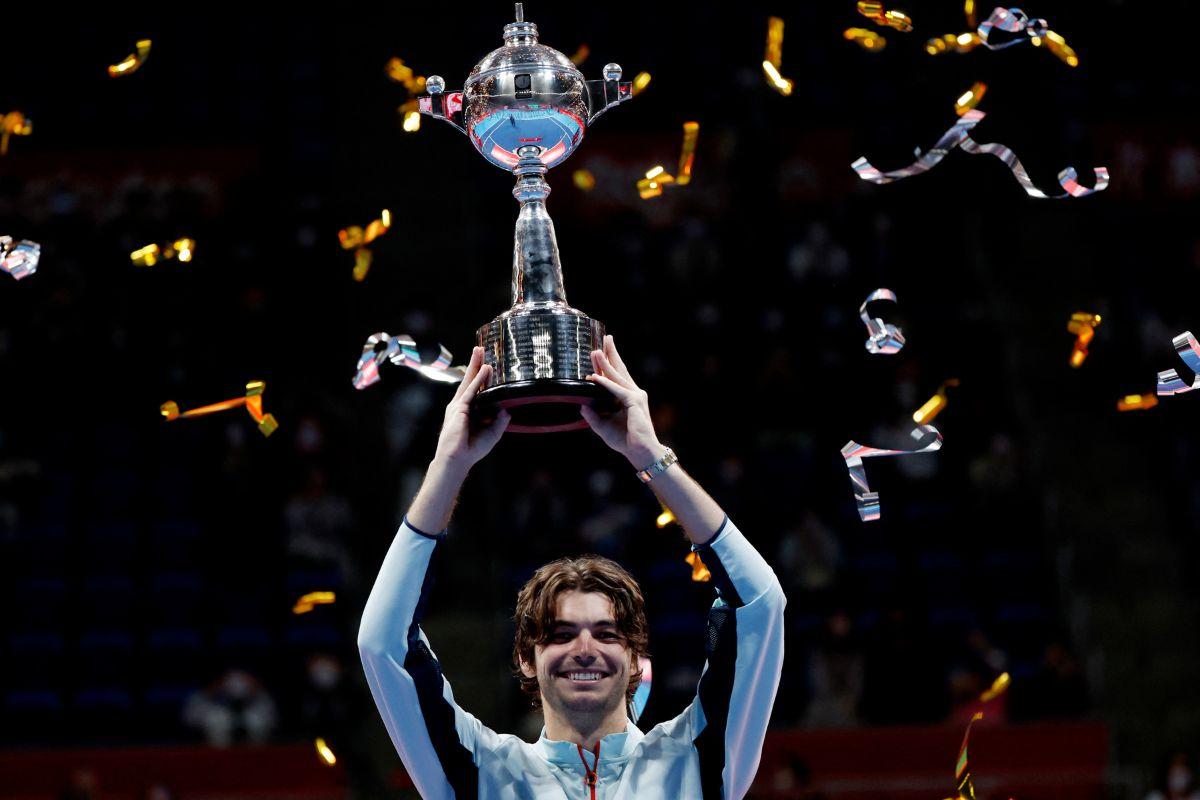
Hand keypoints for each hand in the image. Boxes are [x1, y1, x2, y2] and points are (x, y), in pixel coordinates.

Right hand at [432, 346, 509, 476]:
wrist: (457, 460)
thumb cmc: (472, 449)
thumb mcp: (492, 433)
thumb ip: (500, 420)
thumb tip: (507, 409)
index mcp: (468, 410)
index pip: (476, 388)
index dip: (481, 376)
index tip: (488, 363)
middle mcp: (462, 405)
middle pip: (470, 379)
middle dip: (475, 363)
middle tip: (480, 348)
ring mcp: (459, 405)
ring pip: (469, 381)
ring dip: (476, 365)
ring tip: (481, 351)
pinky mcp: (459, 409)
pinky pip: (471, 391)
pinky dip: (478, 380)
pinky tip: (485, 370)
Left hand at [580, 335, 665, 467]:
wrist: (640, 451)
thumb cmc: (625, 440)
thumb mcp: (603, 426)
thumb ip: (592, 416)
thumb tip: (581, 405)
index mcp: (627, 397)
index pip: (616, 376)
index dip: (607, 364)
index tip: (598, 351)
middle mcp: (633, 392)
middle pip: (620, 369)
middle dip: (611, 353)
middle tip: (605, 338)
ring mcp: (635, 395)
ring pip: (617, 376)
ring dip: (605, 363)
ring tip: (595, 351)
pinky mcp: (634, 402)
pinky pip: (616, 389)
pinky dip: (605, 383)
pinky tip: (595, 376)